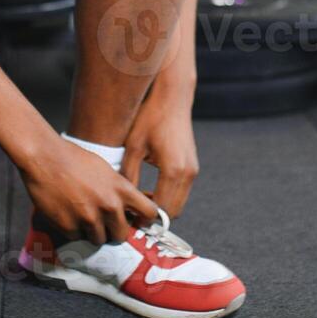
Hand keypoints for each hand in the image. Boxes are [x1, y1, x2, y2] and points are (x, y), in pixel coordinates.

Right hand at [20, 137, 158, 245]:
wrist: (45, 158)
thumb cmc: (74, 159)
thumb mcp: (106, 170)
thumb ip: (119, 190)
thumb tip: (129, 207)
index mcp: (121, 189)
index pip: (149, 213)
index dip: (146, 220)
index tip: (140, 222)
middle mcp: (109, 206)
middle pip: (122, 235)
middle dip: (114, 231)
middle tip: (104, 224)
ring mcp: (89, 218)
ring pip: (99, 240)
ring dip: (92, 232)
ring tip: (81, 215)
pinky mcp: (70, 227)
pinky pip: (77, 238)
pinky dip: (73, 230)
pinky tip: (67, 213)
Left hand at [122, 78, 198, 216]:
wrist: (172, 97)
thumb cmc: (151, 117)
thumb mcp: (133, 147)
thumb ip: (129, 176)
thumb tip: (123, 200)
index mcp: (173, 170)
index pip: (161, 209)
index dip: (145, 220)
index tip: (129, 220)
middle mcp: (188, 173)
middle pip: (173, 212)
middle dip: (154, 218)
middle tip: (134, 215)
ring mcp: (193, 170)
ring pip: (179, 204)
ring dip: (162, 208)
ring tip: (140, 202)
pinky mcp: (192, 166)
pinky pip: (182, 192)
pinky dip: (169, 198)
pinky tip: (151, 190)